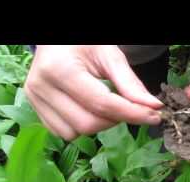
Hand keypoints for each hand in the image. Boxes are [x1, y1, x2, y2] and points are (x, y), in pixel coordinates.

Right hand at [25, 45, 162, 139]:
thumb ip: (130, 83)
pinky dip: (82, 127)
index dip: (132, 114)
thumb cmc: (85, 43)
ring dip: (99, 124)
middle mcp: (41, 87)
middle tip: (128, 107)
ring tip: (105, 104)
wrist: (57, 41)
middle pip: (89, 123)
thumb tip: (154, 107)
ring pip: (77, 132)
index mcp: (60, 68)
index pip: (102, 104)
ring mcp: (35, 100)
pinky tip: (89, 109)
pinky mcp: (35, 110)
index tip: (154, 116)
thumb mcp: (110, 55)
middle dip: (115, 120)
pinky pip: (65, 133)